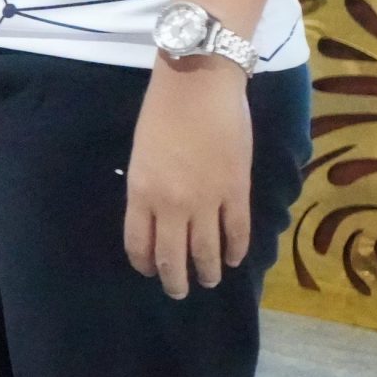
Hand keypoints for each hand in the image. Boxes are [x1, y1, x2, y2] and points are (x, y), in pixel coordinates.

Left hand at [124, 56, 253, 297]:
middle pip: (172, 256)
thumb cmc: (162, 110)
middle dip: (175, 280)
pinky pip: (237, 232)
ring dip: (207, 272)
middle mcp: (171, 203)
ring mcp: (207, 200)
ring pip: (207, 251)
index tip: (150, 271)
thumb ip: (148, 187)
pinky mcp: (236, 191)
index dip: (145, 263)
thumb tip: (158, 214)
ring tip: (209, 281)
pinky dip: (236, 250)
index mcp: (141, 191)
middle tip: (179, 292)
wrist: (199, 85)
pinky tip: (234, 259)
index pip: (139, 242)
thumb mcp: (142, 153)